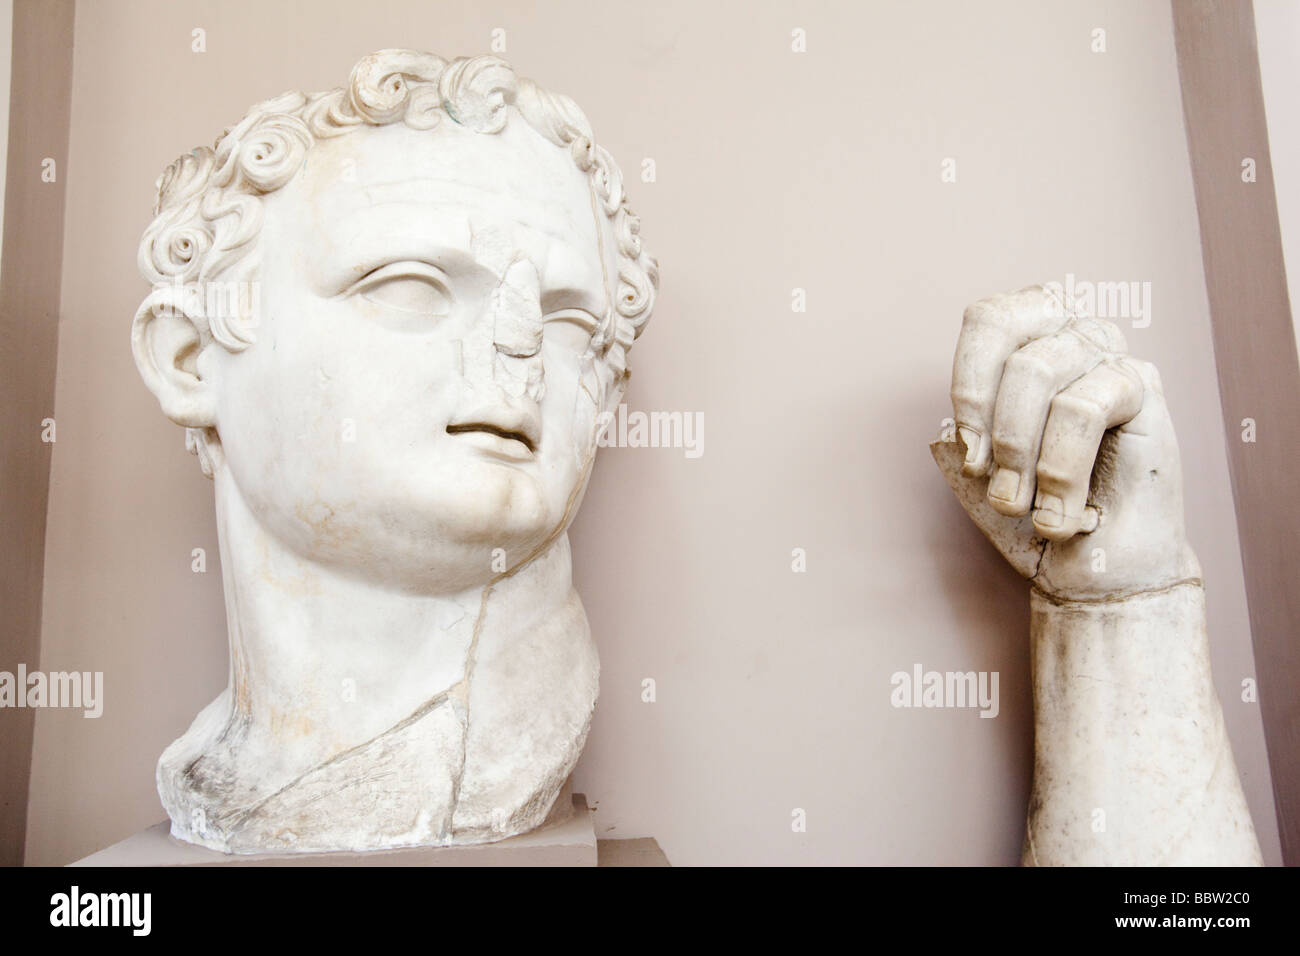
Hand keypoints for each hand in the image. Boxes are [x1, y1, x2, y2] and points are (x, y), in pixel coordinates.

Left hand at [932, 286, 1199, 600]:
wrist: (1098, 569)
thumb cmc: (1036, 512)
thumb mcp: (980, 474)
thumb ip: (962, 438)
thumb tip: (949, 430)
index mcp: (1029, 339)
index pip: (988, 319)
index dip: (970, 386)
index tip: (972, 455)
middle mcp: (1071, 334)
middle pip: (1010, 341)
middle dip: (993, 424)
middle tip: (998, 487)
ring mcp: (1109, 355)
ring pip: (1039, 370)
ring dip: (1021, 452)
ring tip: (1025, 507)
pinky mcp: (1143, 387)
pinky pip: (1083, 407)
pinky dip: (1060, 469)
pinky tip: (1061, 516)